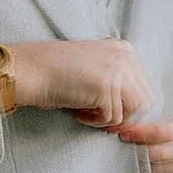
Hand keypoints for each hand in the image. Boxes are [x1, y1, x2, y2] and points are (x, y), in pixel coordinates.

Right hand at [10, 38, 154, 127]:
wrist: (29, 69)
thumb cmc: (55, 71)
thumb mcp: (94, 66)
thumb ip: (117, 78)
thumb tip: (135, 109)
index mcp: (124, 50)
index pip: (143, 86)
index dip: (126, 105)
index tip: (104, 109)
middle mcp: (125, 57)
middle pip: (143, 100)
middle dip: (123, 115)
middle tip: (99, 119)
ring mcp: (117, 71)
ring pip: (132, 110)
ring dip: (110, 119)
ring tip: (87, 114)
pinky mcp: (106, 88)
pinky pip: (113, 118)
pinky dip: (95, 122)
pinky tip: (78, 113)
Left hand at [110, 113, 172, 172]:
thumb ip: (149, 126)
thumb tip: (119, 129)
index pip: (162, 132)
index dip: (139, 133)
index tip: (125, 134)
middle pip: (160, 154)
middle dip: (141, 152)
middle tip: (133, 151)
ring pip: (163, 172)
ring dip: (147, 169)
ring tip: (142, 164)